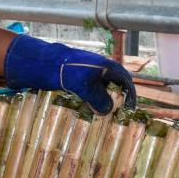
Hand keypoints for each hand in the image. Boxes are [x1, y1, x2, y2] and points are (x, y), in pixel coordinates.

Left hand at [3, 34, 135, 113]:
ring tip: (103, 114)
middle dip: (117, 100)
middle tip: (117, 115)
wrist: (48, 62)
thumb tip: (108, 111)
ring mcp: (92, 72)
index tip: (129, 109)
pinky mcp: (82, 78)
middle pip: (116, 85)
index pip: (126, 81)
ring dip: (105, 101)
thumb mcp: (85, 87)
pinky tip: (90, 108)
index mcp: (108, 67)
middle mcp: (102, 68)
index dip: (130, 95)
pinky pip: (93, 90)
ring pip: (104, 88)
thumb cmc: (69, 71)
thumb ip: (98, 99)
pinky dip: (94, 99)